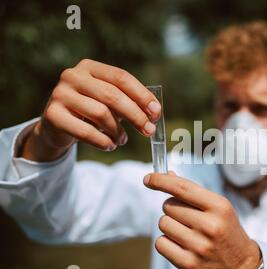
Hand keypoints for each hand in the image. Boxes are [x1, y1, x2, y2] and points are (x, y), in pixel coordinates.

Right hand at [20, 59, 160, 161]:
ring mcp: (60, 94)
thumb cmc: (90, 111)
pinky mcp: (52, 115)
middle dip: (136, 116)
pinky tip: (110, 145)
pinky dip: (103, 142)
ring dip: (118, 131)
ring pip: (101, 113)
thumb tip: (153, 112)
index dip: (142, 95)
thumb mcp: (109, 101)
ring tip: (122, 140)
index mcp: (90, 67)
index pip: (121, 77)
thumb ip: (129, 101)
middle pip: (113, 96)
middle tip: (149, 131)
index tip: (157, 112)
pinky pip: (85, 131)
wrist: (57, 125)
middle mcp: (73, 76)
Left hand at [143, 171, 261, 268]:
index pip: (182, 188)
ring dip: (169, 225)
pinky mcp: (189, 264)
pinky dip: (166, 242)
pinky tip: (181, 245)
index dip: (161, 181)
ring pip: (163, 223)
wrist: (241, 265)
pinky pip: (160, 243)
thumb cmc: (226, 230)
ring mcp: (199, 246)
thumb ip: (193, 192)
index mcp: (219, 207)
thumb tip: (167, 176)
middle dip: (172, 209)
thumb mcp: (218, 207)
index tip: (148, 178)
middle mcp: (210, 226)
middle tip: (187, 218)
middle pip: (169, 206)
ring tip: (186, 232)